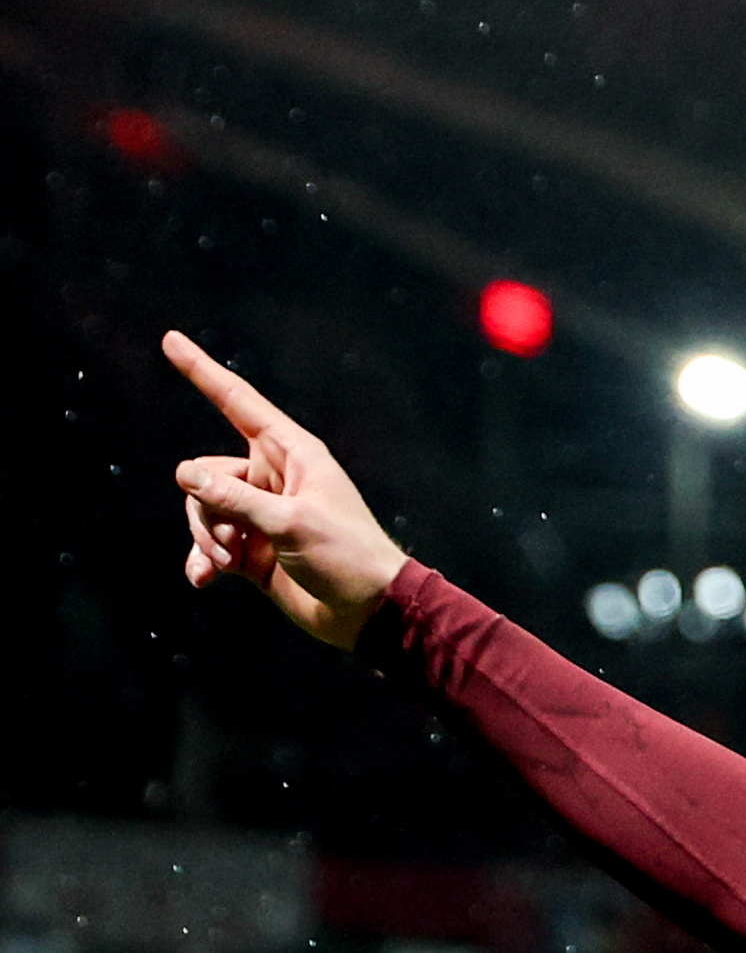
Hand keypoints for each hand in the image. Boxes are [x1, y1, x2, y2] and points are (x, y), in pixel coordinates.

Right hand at [162, 330, 407, 649]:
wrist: (368, 612)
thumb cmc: (346, 558)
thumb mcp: (290, 524)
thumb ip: (235, 498)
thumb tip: (184, 474)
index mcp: (292, 454)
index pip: (238, 402)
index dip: (203, 372)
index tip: (170, 340)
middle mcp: (273, 477)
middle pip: (206, 472)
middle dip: (205, 506)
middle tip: (229, 541)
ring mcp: (260, 512)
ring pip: (202, 507)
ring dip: (205, 536)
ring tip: (223, 562)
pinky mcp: (252, 547)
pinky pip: (209, 542)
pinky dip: (203, 559)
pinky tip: (203, 579)